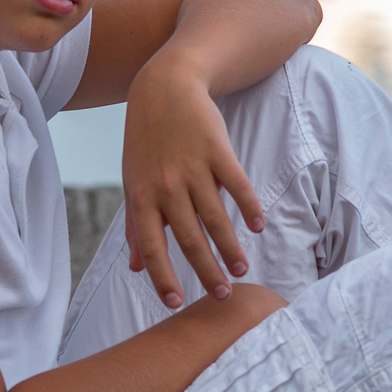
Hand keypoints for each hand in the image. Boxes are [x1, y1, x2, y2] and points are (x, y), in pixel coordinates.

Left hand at [120, 53, 263, 309]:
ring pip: (216, 217)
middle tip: (222, 295)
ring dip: (230, 248)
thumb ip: (135, 225)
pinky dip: (249, 207)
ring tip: (242, 269)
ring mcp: (193, 167)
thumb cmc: (146, 141)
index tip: (176, 304)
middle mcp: (166, 185)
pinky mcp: (217, 150)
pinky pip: (237, 185)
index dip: (162, 277)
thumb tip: (136, 269)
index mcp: (142, 196)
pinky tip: (258, 227)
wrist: (164, 88)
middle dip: (207, 271)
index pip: (151, 245)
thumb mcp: (133, 181)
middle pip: (189, 238)